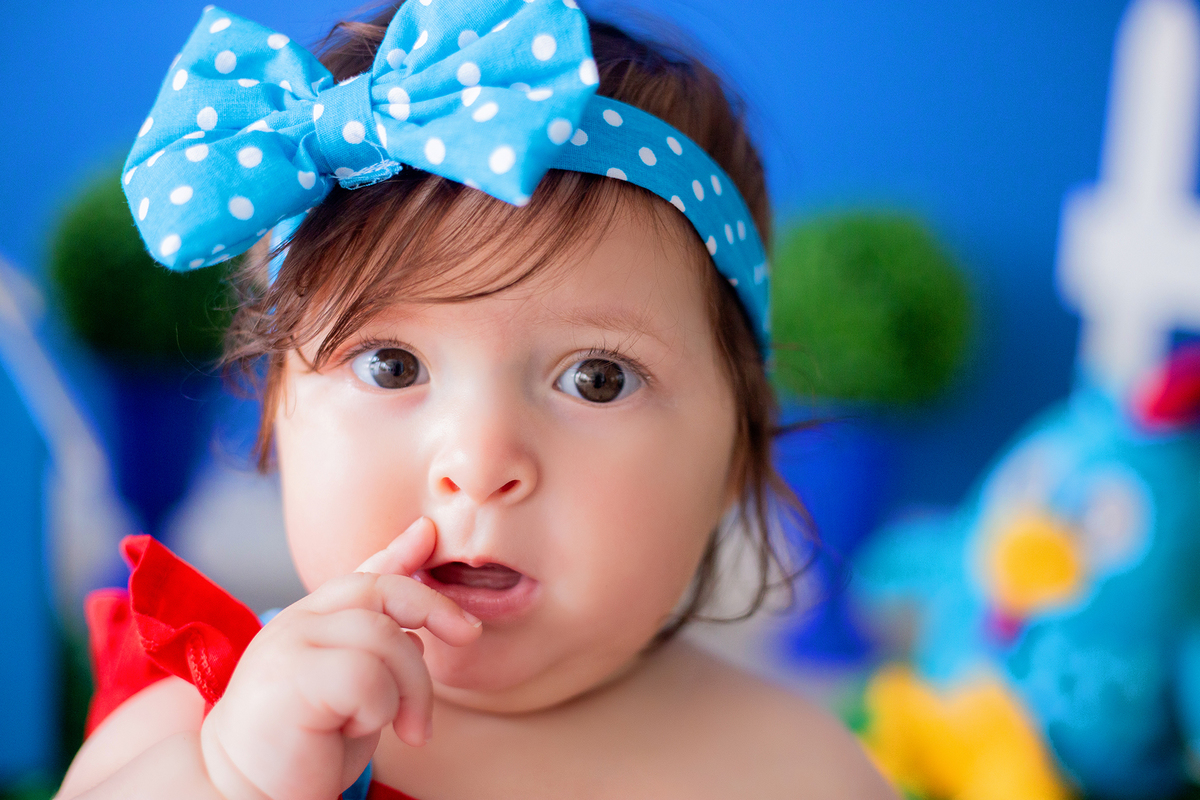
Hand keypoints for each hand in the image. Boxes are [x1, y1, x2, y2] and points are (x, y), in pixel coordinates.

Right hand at [199, 518, 480, 799]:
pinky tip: (354, 730)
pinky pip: (368, 675)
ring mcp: (289, 644)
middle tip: (467, 636)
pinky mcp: (290, 676)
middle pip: (383, 590)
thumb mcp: (353, 693)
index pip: (361, 575)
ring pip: (387, 638)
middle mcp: (297, 623)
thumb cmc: (301, 751)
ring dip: (411, 689)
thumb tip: (419, 630)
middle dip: (435, 608)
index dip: (400, 550)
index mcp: (310, 623)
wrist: (243, 796)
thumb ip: (378, 653)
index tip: (428, 532)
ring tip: (406, 730)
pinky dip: (379, 709)